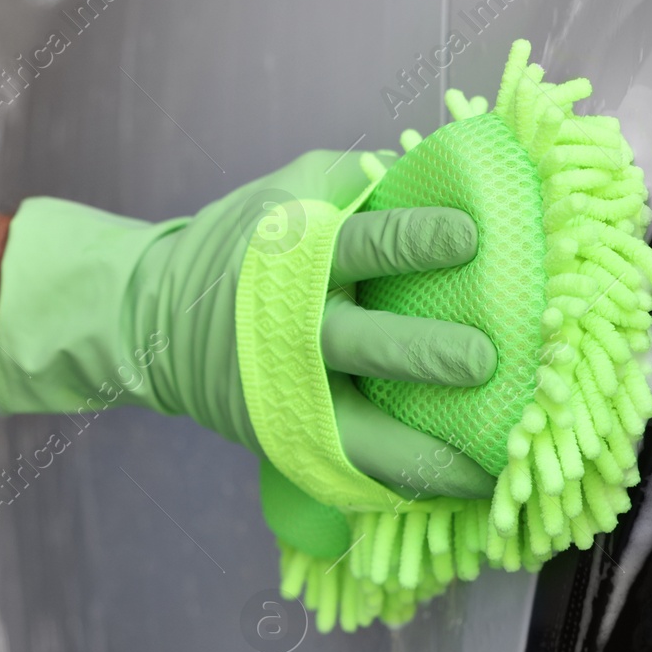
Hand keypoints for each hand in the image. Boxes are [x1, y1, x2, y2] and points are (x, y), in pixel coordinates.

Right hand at [0, 150, 496, 497]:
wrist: (156, 320)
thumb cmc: (249, 241)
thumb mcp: (293, 188)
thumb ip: (367, 178)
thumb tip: (461, 168)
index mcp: (294, 255)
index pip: (361, 245)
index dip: (414, 241)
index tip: (469, 237)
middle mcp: (291, 330)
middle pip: (361, 345)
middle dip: (422, 353)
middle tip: (482, 360)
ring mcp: (287, 396)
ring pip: (362, 434)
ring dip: (429, 452)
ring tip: (495, 464)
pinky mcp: (288, 440)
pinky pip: (357, 471)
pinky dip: (411, 481)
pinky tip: (468, 484)